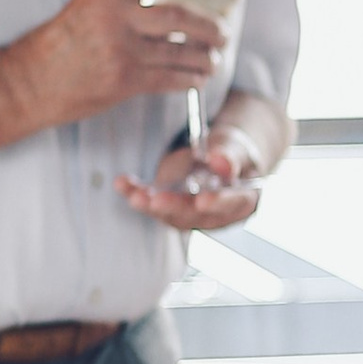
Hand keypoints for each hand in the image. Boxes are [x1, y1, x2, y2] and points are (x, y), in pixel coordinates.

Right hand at [17, 0, 228, 132]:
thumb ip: (123, 1)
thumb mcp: (86, 7)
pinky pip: (171, 77)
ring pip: (180, 50)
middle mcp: (113, 17)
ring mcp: (120, 50)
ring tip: (214, 59)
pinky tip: (197, 78)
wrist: (31, 82)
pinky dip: (191, 78)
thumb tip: (171, 3)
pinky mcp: (124, 80)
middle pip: (177, 17)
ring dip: (205, 57)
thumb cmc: (60, 45)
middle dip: (209, 27)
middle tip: (223, 33)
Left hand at [116, 117, 270, 233]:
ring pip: (169, 214)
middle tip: (156, 199)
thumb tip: (221, 162)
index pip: (231, 204)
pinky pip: (151, 202)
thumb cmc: (232, 155)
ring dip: (150, 204)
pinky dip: (135, 192)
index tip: (202, 200)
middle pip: (194, 214)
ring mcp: (189, 212)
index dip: (217, 203)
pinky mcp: (168, 205)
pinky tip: (122, 184)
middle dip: (173, 207)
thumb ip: (230, 156)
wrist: (218, 158)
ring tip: (134, 194)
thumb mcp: (236, 149)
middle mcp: (214, 213)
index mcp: (240, 201)